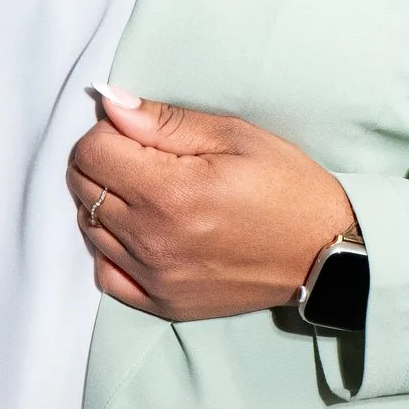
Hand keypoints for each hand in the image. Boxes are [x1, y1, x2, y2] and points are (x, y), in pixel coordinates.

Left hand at [64, 84, 356, 321]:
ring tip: (149, 192)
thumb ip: (165, 122)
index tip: (137, 131)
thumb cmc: (286, 186)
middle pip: (83, 188)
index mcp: (170, 193)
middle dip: (104, 161)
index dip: (108, 131)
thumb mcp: (234, 136)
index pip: (91, 152)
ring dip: (107, 202)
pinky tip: (140, 232)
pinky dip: (111, 249)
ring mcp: (155, 277)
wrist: (325, 252)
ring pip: (90, 228)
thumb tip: (111, 106)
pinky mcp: (163, 303)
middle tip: (144, 156)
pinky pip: (106, 275)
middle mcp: (153, 241)